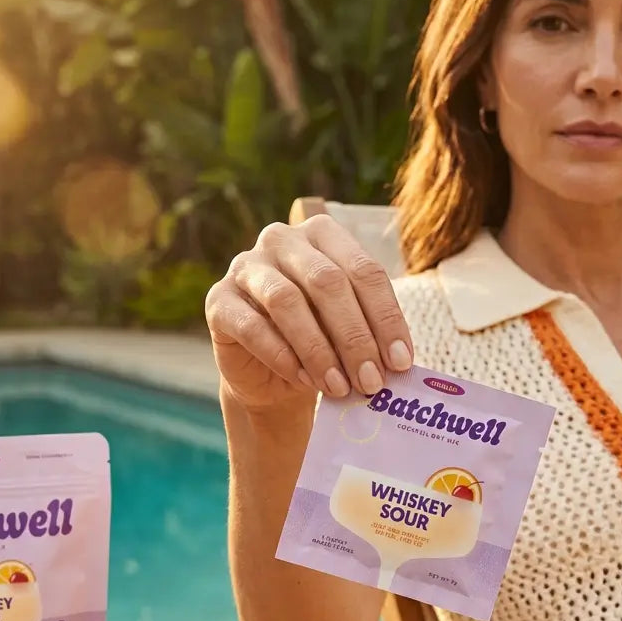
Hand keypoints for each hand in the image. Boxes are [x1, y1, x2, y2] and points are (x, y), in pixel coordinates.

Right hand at [204, 213, 413, 412]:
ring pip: (287, 301)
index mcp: (323, 233)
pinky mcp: (219, 300)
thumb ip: (370, 332)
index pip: (363, 270)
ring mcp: (245, 266)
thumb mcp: (349, 330)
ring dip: (319, 350)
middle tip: (372, 381)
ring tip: (340, 387)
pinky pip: (252, 326)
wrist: (269, 372)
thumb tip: (399, 360)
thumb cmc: (319, 341)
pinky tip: (303, 380)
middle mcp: (281, 239)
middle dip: (355, 337)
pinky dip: (282, 356)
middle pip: (327, 282)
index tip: (402, 363)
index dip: (386, 318)